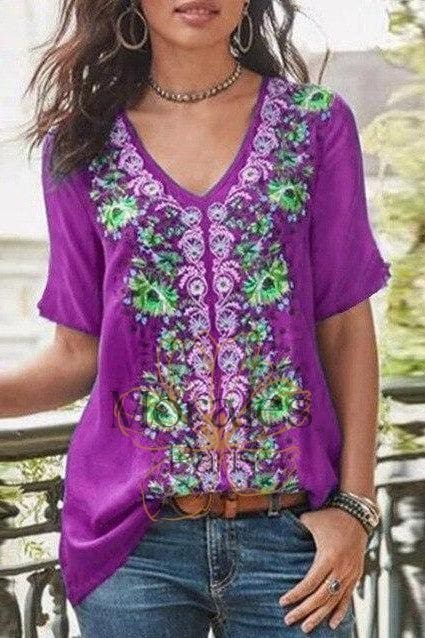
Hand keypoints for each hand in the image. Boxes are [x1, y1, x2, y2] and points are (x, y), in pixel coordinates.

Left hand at [278, 507, 367, 632]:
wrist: (357, 514)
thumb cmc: (331, 516)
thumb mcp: (310, 520)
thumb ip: (296, 528)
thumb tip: (279, 528)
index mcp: (328, 557)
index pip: (309, 583)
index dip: (296, 595)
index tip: (283, 602)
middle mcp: (340, 569)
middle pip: (320, 597)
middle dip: (304, 610)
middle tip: (289, 620)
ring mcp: (349, 574)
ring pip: (333, 601)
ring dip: (319, 616)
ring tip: (306, 627)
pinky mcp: (356, 575)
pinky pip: (347, 598)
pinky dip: (340, 612)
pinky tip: (332, 624)